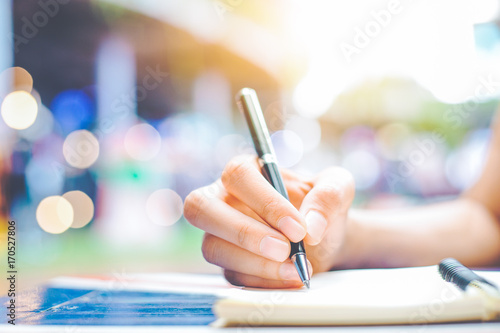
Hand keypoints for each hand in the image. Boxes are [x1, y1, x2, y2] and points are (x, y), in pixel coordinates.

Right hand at [184, 155, 354, 287]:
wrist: (322, 240)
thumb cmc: (321, 207)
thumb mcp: (337, 188)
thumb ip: (329, 195)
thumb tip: (310, 226)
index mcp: (247, 171)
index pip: (238, 176)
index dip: (265, 203)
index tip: (298, 228)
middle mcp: (223, 198)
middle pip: (200, 208)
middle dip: (243, 233)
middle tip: (284, 250)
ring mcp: (219, 233)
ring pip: (213, 247)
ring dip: (255, 263)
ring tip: (296, 269)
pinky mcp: (227, 262)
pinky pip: (231, 275)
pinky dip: (262, 281)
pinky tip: (289, 279)